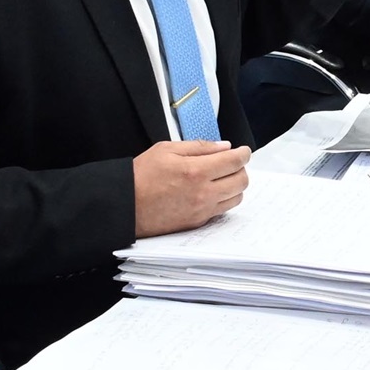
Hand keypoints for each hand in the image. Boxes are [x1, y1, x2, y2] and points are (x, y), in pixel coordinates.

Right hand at [132, 140, 250, 237]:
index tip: (243, 151)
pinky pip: (221, 211)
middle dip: (241, 169)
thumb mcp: (167, 149)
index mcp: (196, 171)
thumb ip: (199, 146)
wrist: (125, 206)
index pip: (235, 162)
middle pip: (241, 181)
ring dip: (234, 186)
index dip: (243, 154)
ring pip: (236, 198)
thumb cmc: (141, 176)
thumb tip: (224, 147)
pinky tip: (212, 191)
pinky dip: (223, 200)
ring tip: (222, 177)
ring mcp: (201, 211)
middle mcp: (203, 193)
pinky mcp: (197, 223)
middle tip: (232, 163)